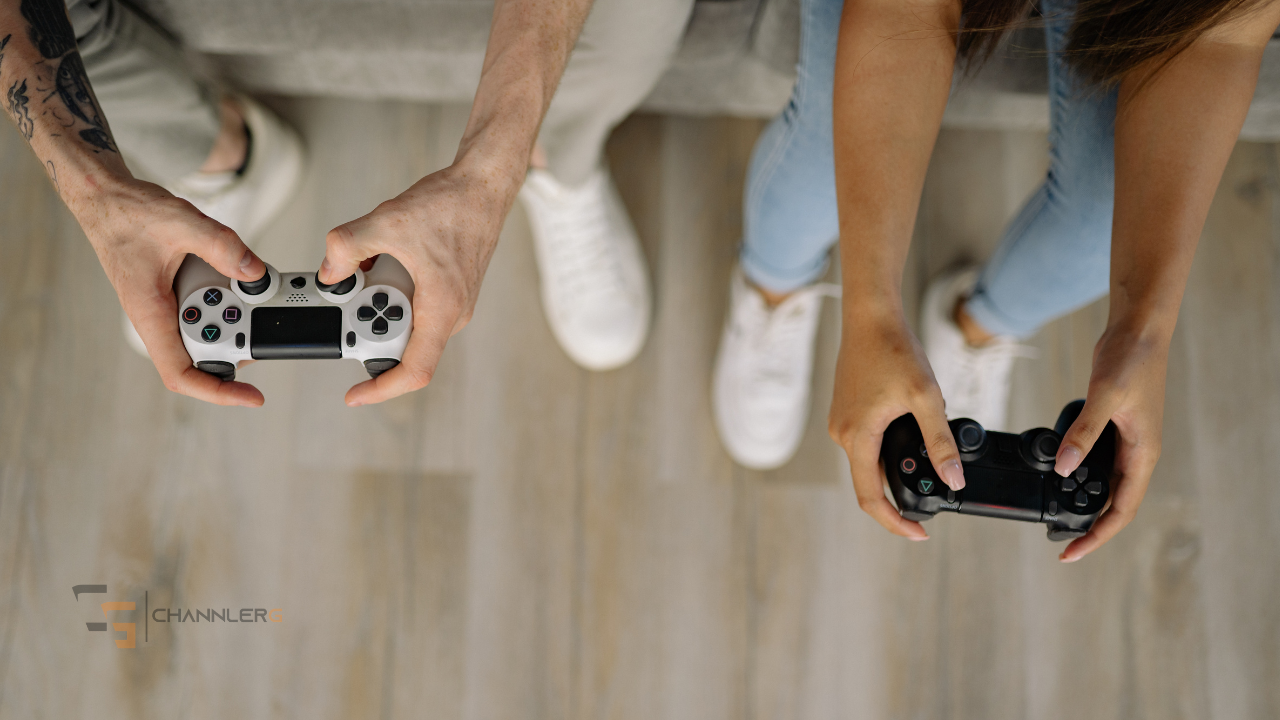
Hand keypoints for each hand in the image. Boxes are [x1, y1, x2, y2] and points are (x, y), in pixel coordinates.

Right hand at [80, 177, 267, 405]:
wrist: (106, 198)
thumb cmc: (127, 214)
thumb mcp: (181, 222)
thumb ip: (221, 245)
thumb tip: (254, 271)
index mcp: (149, 313)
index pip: (180, 374)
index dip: (218, 392)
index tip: (251, 396)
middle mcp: (157, 318)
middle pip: (203, 356)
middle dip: (237, 343)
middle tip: (261, 319)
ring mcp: (166, 309)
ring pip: (207, 331)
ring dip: (233, 316)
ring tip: (250, 292)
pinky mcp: (175, 296)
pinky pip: (206, 308)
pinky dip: (226, 299)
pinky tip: (239, 281)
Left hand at [318, 163, 507, 405]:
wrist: (483, 188)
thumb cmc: (453, 206)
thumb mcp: (387, 222)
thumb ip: (347, 248)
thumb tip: (329, 273)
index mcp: (442, 309)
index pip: (415, 370)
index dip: (382, 389)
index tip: (355, 394)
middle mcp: (451, 315)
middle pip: (398, 342)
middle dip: (367, 318)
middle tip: (354, 286)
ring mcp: (451, 305)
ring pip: (402, 320)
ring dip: (378, 298)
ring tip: (376, 262)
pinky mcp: (446, 293)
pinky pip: (411, 305)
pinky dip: (390, 287)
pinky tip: (388, 259)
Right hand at [828, 311, 966, 540]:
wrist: (870, 317)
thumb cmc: (894, 350)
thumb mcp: (927, 397)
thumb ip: (940, 441)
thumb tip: (954, 479)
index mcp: (857, 436)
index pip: (870, 497)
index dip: (893, 521)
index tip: (918, 533)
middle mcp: (841, 434)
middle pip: (869, 483)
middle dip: (899, 496)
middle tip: (934, 496)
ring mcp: (840, 423)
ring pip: (867, 462)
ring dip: (895, 469)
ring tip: (927, 457)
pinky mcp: (845, 413)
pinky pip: (864, 444)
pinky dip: (886, 451)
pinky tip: (909, 432)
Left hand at [1053, 322, 1168, 561]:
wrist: (1138, 330)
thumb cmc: (1132, 360)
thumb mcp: (1104, 397)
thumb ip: (1084, 433)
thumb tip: (1065, 469)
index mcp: (1143, 454)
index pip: (1122, 510)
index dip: (1098, 536)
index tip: (1073, 552)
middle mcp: (1138, 453)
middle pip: (1115, 504)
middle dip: (1091, 527)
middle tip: (1061, 543)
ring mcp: (1126, 442)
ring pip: (1107, 485)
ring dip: (1086, 504)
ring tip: (1060, 518)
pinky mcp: (1113, 428)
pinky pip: (1100, 463)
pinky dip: (1083, 477)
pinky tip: (1063, 479)